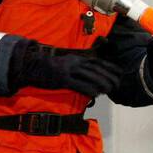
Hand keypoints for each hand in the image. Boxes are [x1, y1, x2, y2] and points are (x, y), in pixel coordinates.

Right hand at [8, 40, 126, 97]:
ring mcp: (69, 70)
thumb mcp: (68, 62)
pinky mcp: (62, 79)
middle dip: (109, 77)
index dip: (110, 68)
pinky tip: (95, 94)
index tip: (119, 74)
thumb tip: (93, 73)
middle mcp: (75, 62)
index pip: (98, 62)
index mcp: (77, 58)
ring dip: (101, 84)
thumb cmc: (51, 67)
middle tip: (116, 85)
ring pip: (90, 76)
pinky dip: (89, 89)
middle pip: (97, 69)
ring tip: (108, 90)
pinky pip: (78, 85)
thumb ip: (80, 65)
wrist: (33, 67)